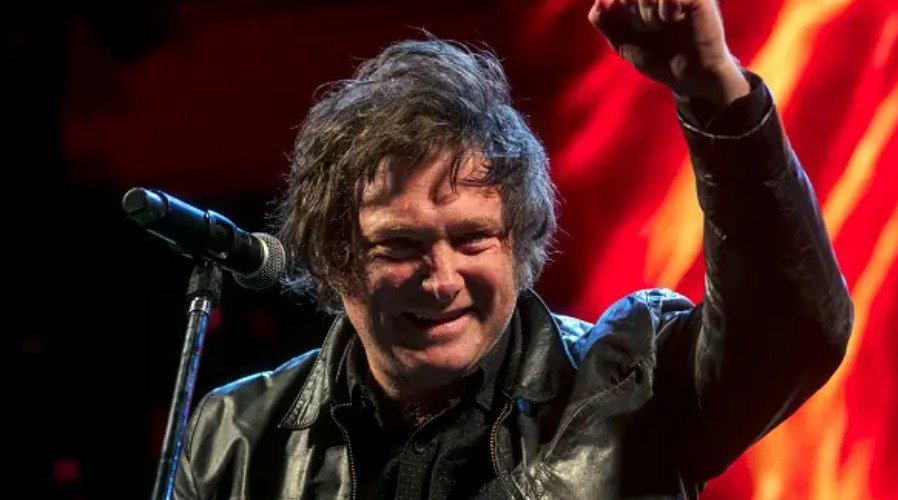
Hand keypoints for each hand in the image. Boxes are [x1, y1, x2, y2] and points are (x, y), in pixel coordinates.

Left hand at [588, 0, 748, 108]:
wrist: (687, 76)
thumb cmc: (656, 55)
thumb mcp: (620, 40)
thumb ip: (603, 18)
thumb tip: (600, 0)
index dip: (618, 12)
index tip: (634, 27)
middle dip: (632, 15)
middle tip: (650, 28)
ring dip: (647, 17)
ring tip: (662, 26)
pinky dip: (664, 12)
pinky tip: (673, 20)